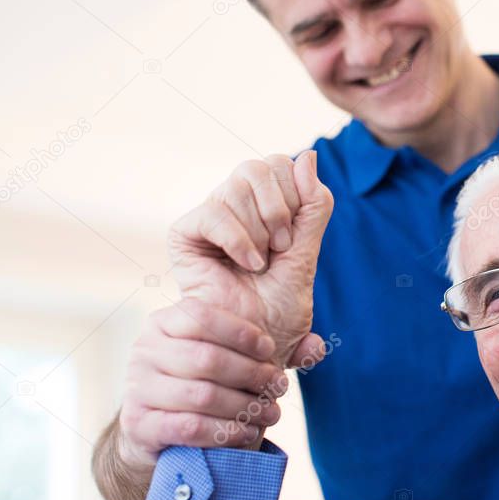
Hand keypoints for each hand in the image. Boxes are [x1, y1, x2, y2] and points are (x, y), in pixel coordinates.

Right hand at [117, 299, 287, 466]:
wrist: (158, 429)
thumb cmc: (205, 383)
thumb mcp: (233, 358)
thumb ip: (274, 349)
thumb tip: (317, 347)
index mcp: (166, 322)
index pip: (202, 315)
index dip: (242, 332)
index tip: (271, 350)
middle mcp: (145, 349)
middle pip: (207, 358)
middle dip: (252, 374)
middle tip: (280, 387)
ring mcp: (138, 387)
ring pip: (201, 394)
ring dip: (245, 407)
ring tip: (272, 413)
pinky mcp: (137, 423)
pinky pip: (187, 427)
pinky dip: (224, 432)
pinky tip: (247, 433)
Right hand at [167, 152, 333, 366]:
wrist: (253, 343)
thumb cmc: (279, 306)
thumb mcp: (307, 253)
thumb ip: (313, 207)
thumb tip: (309, 156)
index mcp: (266, 205)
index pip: (282, 163)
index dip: (296, 195)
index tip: (294, 238)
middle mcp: (236, 205)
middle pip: (261, 166)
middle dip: (280, 210)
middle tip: (280, 249)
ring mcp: (211, 217)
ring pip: (239, 184)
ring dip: (261, 231)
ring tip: (261, 264)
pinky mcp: (185, 234)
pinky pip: (214, 212)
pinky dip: (239, 240)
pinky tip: (247, 265)